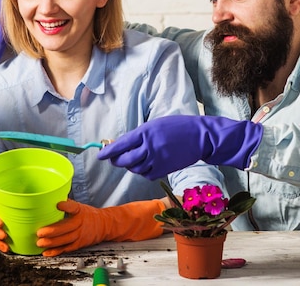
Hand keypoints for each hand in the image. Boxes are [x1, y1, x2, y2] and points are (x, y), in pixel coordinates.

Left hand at [36, 199, 163, 256]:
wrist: (105, 225)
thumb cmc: (90, 215)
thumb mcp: (80, 206)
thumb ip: (67, 204)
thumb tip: (52, 198)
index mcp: (80, 211)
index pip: (73, 207)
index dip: (66, 205)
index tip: (58, 204)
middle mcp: (80, 223)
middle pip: (66, 227)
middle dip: (52, 231)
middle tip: (40, 232)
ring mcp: (80, 235)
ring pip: (65, 240)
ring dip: (52, 242)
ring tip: (40, 243)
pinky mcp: (79, 244)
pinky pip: (66, 248)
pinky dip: (56, 251)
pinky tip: (47, 252)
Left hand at [98, 115, 262, 179]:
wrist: (199, 136)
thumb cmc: (176, 127)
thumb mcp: (155, 125)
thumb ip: (139, 135)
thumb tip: (122, 145)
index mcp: (145, 133)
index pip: (120, 145)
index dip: (108, 151)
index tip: (100, 155)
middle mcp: (149, 147)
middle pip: (125, 160)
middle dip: (116, 160)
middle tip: (114, 159)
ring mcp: (157, 160)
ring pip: (135, 168)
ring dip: (130, 165)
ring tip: (133, 159)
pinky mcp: (164, 170)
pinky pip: (147, 174)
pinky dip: (143, 171)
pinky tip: (146, 164)